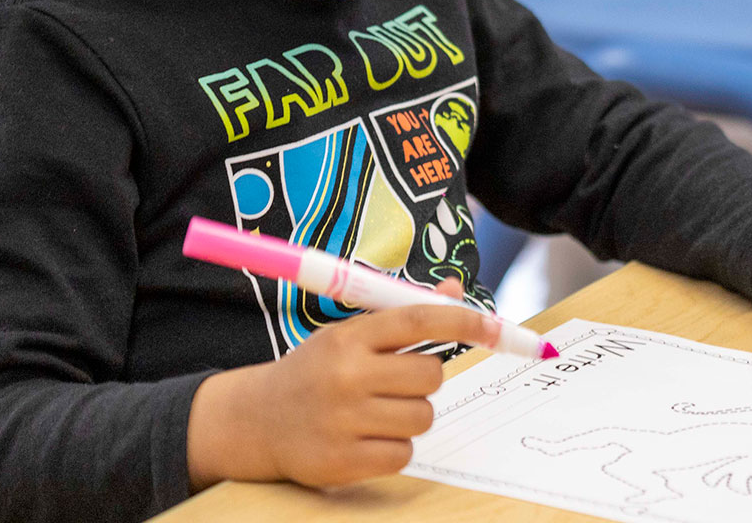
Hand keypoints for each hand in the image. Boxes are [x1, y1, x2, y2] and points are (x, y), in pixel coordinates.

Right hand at [186, 278, 497, 490]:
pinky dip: (395, 448)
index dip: (464, 320)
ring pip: (423, 417)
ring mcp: (342, 421)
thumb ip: (404, 316)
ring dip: (410, 416)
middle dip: (425, 380)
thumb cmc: (316, 372)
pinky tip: (367, 437)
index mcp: (349, 337)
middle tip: (397, 383)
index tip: (495, 326)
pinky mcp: (342, 461)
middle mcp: (346, 375)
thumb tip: (456, 290)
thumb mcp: (350, 336)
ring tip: (376, 412)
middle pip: (431, 375)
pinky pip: (404, 454)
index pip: (419, 320)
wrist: (256, 420)